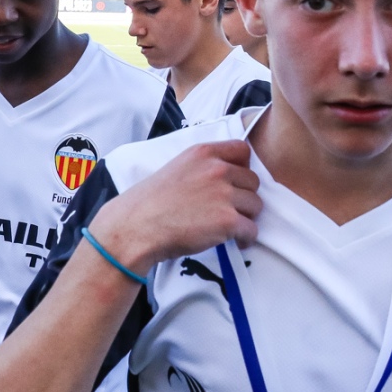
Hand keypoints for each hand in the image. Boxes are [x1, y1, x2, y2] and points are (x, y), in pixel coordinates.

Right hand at [89, 140, 260, 270]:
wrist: (136, 227)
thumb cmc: (150, 202)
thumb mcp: (176, 168)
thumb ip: (203, 167)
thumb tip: (226, 178)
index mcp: (203, 153)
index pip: (243, 150)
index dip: (242, 168)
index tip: (234, 182)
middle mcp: (217, 169)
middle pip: (253, 181)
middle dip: (243, 196)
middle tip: (227, 209)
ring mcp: (223, 195)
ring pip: (255, 205)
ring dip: (245, 217)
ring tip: (227, 226)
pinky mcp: (227, 221)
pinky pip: (252, 229)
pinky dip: (245, 238)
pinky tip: (234, 241)